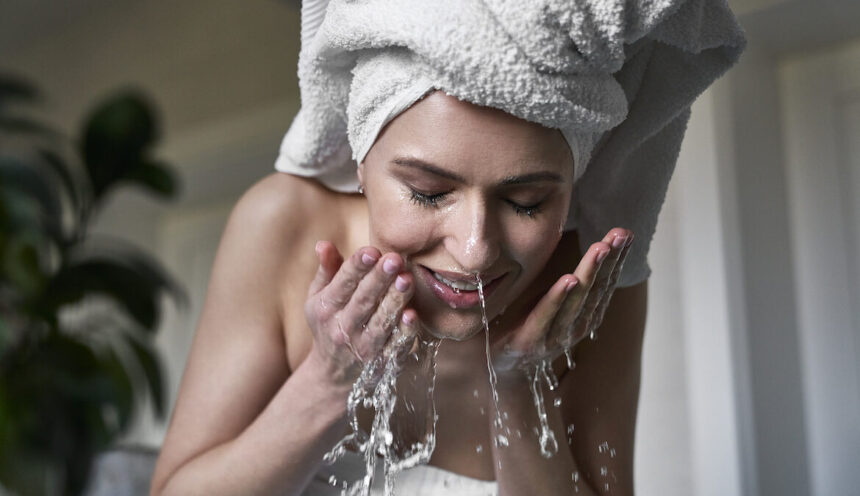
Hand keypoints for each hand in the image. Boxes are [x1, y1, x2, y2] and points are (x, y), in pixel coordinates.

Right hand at [303, 241, 420, 389]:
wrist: (332, 375)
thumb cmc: (329, 325)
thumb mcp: (319, 298)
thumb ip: (326, 270)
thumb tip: (323, 243)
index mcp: (327, 308)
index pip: (342, 283)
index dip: (357, 266)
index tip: (371, 250)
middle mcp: (343, 329)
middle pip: (363, 301)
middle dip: (379, 279)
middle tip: (394, 259)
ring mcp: (363, 348)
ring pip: (380, 322)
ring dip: (394, 301)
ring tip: (406, 280)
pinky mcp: (381, 362)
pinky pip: (394, 346)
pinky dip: (404, 333)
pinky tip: (413, 316)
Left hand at [490, 228, 633, 373]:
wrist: (498, 366)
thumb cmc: (528, 325)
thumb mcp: (553, 300)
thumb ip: (572, 283)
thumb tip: (587, 247)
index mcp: (584, 316)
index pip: (604, 284)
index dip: (617, 259)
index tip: (626, 233)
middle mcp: (575, 327)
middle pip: (596, 289)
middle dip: (610, 260)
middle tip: (620, 235)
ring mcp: (554, 336)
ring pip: (576, 300)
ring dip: (589, 272)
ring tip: (600, 249)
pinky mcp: (529, 341)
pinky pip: (546, 316)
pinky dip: (558, 298)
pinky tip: (569, 279)